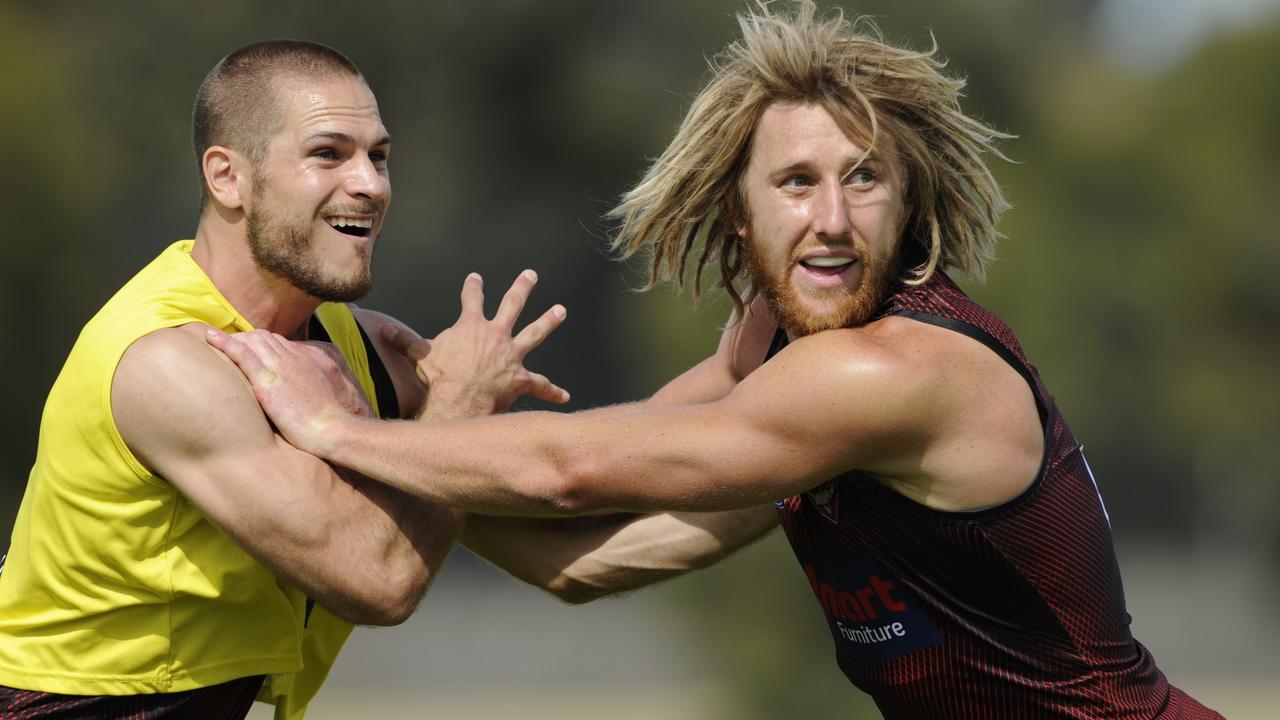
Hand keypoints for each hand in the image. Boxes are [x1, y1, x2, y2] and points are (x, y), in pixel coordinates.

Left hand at [205, 328, 359, 454]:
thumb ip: (306, 388)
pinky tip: (210, 337)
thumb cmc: (328, 421)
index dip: (260, 342)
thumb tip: (297, 395)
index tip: (247, 348)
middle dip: (244, 338)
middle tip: (225, 345)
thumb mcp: (320, 396)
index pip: (278, 341)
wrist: (333, 428)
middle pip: (263, 337)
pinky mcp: (267, 383)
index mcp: (305, 361)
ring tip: (213, 341)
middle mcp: (291, 359)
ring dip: (232, 338)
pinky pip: (243, 355)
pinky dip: (225, 343)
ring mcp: (279, 369)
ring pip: (252, 341)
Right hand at [383, 270, 568, 418]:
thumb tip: (381, 330)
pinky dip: (552, 390)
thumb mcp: (419, 355)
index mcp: (472, 326)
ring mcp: (512, 356)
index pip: (472, 299)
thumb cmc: (438, 378)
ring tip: (561, 310)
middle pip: (513, 305)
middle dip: (522, 288)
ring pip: (535, 333)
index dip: (474, 287)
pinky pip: (540, 384)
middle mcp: (496, 335)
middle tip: (531, 275)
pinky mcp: (521, 380)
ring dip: (549, 321)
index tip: (476, 278)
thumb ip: (403, 341)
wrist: (459, 401)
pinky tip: (565, 396)